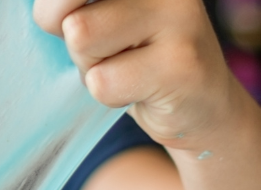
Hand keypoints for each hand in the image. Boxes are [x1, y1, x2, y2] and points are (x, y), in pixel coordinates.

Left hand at [34, 0, 245, 151]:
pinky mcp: (180, 64)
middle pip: (69, 10)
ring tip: (127, 70)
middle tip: (113, 54)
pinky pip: (102, 82)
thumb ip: (67, 7)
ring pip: (81, 37)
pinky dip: (110, 96)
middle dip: (78, 44)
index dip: (54, 12)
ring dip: (93, 68)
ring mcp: (178, 16)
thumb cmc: (137, 62)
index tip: (93, 28)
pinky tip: (143, 90)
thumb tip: (55, 15)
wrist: (205, 109)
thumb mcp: (97, 23)